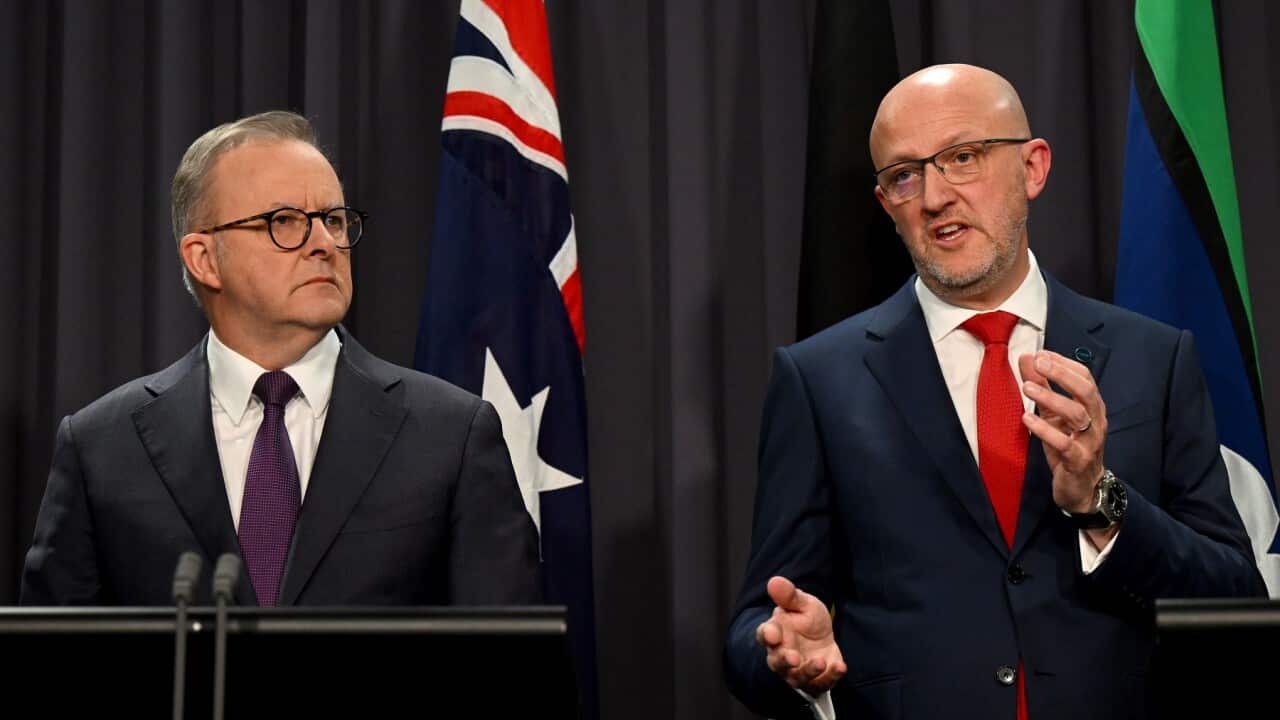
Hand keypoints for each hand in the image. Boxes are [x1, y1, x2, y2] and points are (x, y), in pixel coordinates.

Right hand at [754, 576, 845, 694]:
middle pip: (778, 662)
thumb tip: (774, 581)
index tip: (772, 634)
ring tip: (820, 662)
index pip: (765, 635)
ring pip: (797, 677)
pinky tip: (840, 667)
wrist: (822, 637)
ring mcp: (798, 671)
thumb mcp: (803, 603)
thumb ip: (789, 596)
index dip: (767, 635)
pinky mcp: (816, 680)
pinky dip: (831, 677)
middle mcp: (782, 655)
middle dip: (785, 661)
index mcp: (775, 633)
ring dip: (808, 671)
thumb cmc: (806, 619)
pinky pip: (821, 683)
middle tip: (793, 658)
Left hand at [1018, 350, 1105, 513]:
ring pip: (1077, 414)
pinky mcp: (1078, 461)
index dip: (1063, 363)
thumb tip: (1028, 357)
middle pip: (1086, 391)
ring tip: (1027, 388)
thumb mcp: (1053, 414)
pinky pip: (1064, 443)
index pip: (1085, 377)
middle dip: (1062, 374)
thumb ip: (1043, 387)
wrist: (1082, 488)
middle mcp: (1096, 421)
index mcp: (1092, 407)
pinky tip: (1027, 419)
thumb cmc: (1068, 446)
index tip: (1041, 354)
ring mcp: (1090, 441)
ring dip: (1051, 398)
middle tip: (1038, 362)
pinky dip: (1045, 430)